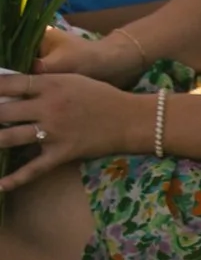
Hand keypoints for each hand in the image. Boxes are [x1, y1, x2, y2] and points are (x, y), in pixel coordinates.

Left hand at [0, 62, 147, 190]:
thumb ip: (41, 83)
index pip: (8, 83)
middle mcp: (48, 108)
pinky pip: (33, 168)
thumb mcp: (70, 80)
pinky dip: (15, 179)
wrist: (130, 119)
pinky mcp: (62, 153)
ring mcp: (54, 132)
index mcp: (49, 85)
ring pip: (11, 137)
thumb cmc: (99, 96)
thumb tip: (10, 87)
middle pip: (3, 111)